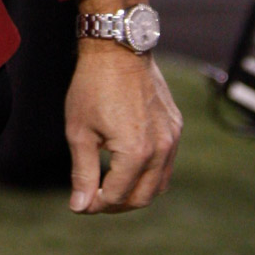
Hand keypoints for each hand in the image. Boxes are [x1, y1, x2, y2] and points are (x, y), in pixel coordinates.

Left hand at [65, 44, 181, 213]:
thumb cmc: (93, 86)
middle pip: (142, 197)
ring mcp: (172, 138)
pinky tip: (127, 165)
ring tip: (110, 185)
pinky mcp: (175, 127)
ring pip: (159, 184)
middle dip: (117, 204)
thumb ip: (83, 172)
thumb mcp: (79, 131)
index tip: (80, 202)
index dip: (95, 203)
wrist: (117, 48)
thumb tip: (80, 207)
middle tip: (94, 198)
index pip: (117, 196)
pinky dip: (148, 172)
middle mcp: (161, 149)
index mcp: (136, 152)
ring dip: (135, 191)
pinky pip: (166, 163)